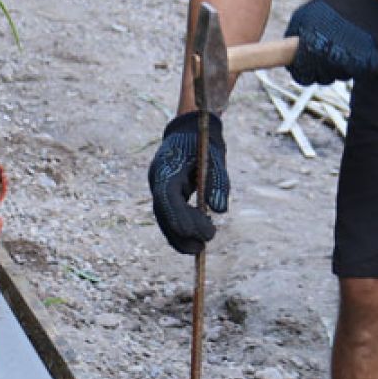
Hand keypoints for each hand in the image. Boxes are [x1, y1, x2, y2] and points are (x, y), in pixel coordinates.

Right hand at [147, 111, 229, 254]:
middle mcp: (157, 180)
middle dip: (181, 233)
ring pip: (163, 218)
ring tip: (199, 248)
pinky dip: (178, 229)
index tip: (199, 234)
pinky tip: (193, 239)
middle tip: (202, 246)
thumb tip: (220, 210)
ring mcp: (157, 186)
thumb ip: (218, 182)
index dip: (181, 219)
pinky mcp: (163, 193)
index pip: (168, 199)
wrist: (191, 129)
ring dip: (179, 236)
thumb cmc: (204, 143)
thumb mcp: (215, 158)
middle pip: (163, 214)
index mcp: (166, 168)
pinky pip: (167, 216)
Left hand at [285, 0, 377, 84]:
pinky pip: (359, 71)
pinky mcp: (368, 64)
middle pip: (321, 78)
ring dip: (340, 65)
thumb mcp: (304, 16)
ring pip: (340, 75)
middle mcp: (328, 59)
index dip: (303, 70)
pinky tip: (357, 46)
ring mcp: (349, 63)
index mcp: (310, 48)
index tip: (306, 64)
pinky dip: (359, 62)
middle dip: (322, 68)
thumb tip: (286, 52)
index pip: (301, 75)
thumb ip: (294, 36)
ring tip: (344, 44)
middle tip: (328, 50)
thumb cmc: (334, 5)